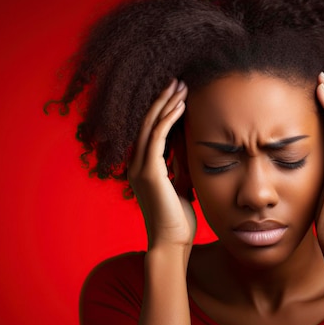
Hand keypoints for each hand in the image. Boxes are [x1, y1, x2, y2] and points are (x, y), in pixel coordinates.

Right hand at [128, 79, 195, 252]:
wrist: (172, 243)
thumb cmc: (178, 219)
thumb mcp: (181, 184)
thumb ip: (179, 165)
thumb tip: (187, 145)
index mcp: (143, 168)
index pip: (150, 132)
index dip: (162, 111)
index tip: (177, 94)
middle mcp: (137, 165)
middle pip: (146, 123)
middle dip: (162, 100)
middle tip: (177, 81)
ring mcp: (140, 168)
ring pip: (150, 125)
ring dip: (165, 103)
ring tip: (180, 85)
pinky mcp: (149, 172)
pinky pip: (157, 137)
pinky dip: (168, 119)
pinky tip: (180, 105)